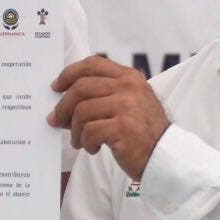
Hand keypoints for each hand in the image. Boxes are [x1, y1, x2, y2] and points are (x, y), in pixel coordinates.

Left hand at [47, 55, 169, 180]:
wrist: (164, 155)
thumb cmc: (142, 131)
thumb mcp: (129, 102)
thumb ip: (104, 94)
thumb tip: (64, 100)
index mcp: (129, 77)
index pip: (92, 64)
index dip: (69, 73)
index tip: (56, 87)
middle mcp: (128, 87)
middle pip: (81, 88)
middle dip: (63, 107)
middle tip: (56, 120)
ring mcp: (127, 106)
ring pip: (82, 111)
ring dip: (75, 130)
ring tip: (80, 141)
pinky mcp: (122, 128)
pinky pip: (89, 131)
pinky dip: (85, 142)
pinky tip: (93, 148)